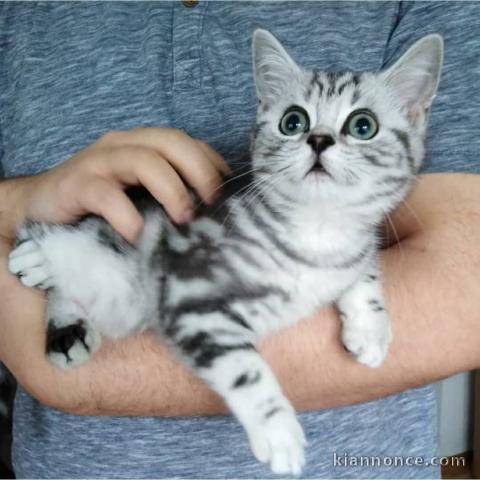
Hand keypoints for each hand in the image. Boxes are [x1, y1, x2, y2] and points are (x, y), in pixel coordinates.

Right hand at [2, 128, 228, 242]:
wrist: (40, 206)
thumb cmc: (100, 202)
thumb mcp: (140, 194)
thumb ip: (167, 193)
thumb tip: (208, 213)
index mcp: (143, 144)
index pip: (187, 142)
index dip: (212, 163)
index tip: (228, 194)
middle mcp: (124, 144)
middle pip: (171, 142)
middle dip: (199, 171)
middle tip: (212, 204)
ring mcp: (99, 161)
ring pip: (144, 160)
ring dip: (172, 190)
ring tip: (183, 219)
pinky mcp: (77, 184)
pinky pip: (106, 194)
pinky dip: (127, 215)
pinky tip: (137, 234)